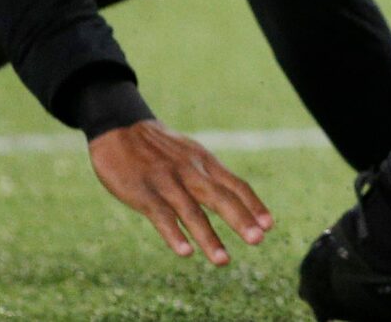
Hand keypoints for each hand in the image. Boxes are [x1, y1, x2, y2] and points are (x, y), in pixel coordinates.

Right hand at [88, 120, 271, 265]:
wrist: (120, 129)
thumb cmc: (159, 147)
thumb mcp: (190, 154)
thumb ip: (209, 175)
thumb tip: (235, 195)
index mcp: (204, 163)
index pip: (236, 185)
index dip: (253, 205)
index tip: (270, 225)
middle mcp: (191, 172)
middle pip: (220, 197)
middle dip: (240, 220)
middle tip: (258, 240)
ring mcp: (167, 182)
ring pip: (192, 212)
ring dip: (209, 238)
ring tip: (223, 261)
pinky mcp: (144, 193)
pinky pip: (162, 216)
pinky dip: (174, 234)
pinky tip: (185, 252)